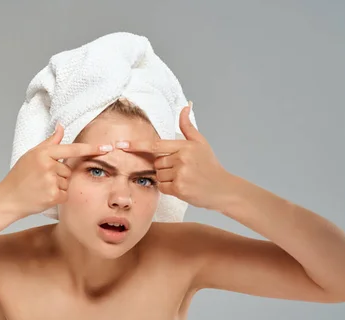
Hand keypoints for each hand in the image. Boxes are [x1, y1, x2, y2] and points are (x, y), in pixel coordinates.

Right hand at [1, 123, 110, 217]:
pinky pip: (66, 194)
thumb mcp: (32, 155)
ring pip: (68, 182)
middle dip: (59, 175)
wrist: (8, 198)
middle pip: (69, 169)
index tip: (107, 148)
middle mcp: (48, 165)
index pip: (72, 149)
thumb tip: (61, 127)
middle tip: (42, 179)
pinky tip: (44, 196)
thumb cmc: (20, 176)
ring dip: (58, 186)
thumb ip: (50, 142)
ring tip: (41, 187)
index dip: (91, 149)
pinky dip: (58, 197)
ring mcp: (50, 181)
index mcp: (43, 153)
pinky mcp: (53, 195)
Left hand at [118, 102, 236, 209]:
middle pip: (156, 162)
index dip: (136, 145)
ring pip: (158, 175)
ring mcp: (180, 174)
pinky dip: (168, 188)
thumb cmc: (210, 166)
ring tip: (184, 178)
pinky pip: (162, 187)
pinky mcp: (179, 189)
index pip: (155, 145)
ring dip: (166, 178)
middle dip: (164, 166)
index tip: (121, 145)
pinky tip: (182, 187)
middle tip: (181, 169)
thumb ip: (188, 126)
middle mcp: (182, 159)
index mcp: (185, 146)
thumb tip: (185, 106)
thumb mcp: (201, 143)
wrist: (223, 188)